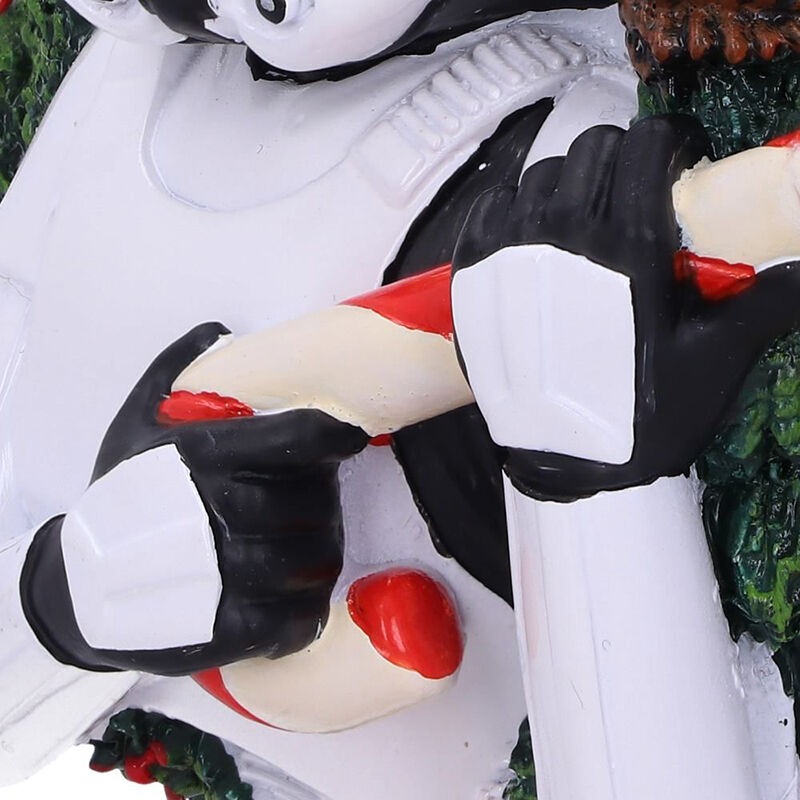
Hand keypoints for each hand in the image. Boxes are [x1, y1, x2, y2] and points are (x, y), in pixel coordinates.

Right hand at [22, 323, 367, 674]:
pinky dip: (307, 609)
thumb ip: (176, 374)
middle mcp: (217, 511)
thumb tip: (217, 333)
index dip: (330, 434)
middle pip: (315, 501)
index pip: (294, 438)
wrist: (81, 583)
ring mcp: (223, 576)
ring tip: (309, 540)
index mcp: (203, 456)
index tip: (348, 434)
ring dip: (322, 549)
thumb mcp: (137, 423)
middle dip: (324, 498)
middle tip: (316, 495)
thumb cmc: (123, 496)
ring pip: (314, 559)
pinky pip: (296, 620)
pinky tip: (295, 593)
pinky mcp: (225, 631)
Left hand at [452, 115, 799, 500]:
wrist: (567, 463)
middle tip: (638, 193)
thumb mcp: (714, 357)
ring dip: (572, 182)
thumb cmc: (641, 416)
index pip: (646, 144)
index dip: (672, 142)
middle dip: (625, 158)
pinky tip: (533, 232)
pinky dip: (514, 205)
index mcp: (628, 246)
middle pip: (594, 148)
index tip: (682, 164)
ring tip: (586, 218)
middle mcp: (562, 237)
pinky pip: (489, 206)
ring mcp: (509, 253)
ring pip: (541, 173)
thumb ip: (767, 300)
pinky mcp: (471, 275)